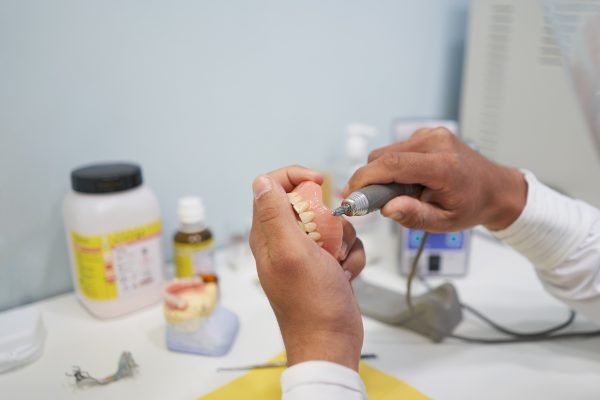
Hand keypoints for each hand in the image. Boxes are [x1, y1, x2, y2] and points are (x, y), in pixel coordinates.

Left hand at [250, 166, 364, 370]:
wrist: (331, 342)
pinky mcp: (325, 264)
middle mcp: (283, 241)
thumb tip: (261, 181)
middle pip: (308, 203)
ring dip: (344, 240)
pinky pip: (344, 244)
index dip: (295, 178)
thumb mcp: (292, 252)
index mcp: (267, 235)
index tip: (319, 183)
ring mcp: (306, 254)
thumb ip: (274, 214)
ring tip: (338, 263)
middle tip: (330, 239)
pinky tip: (346, 274)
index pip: (272, 186)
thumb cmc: (312, 303)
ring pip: (331, 223)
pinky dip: (351, 256)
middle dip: (329, 216)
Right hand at [344, 128, 526, 231]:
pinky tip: (409, 181)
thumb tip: (386, 209)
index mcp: (443, 166)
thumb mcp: (445, 222)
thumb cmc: (472, 206)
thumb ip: (414, 216)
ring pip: (387, 152)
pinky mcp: (427, 134)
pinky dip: (394, 166)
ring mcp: (432, 134)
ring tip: (400, 193)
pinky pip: (397, 149)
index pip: (392, 164)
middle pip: (383, 157)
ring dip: (383, 173)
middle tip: (374, 202)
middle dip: (370, 179)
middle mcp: (436, 142)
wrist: (495, 188)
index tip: (350, 194)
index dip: (365, 178)